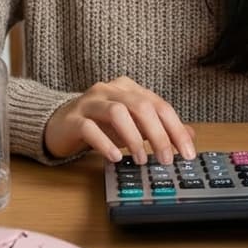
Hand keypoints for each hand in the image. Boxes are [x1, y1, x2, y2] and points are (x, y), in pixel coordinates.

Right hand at [43, 76, 195, 163]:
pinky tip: (114, 157)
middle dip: (158, 134)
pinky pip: (90, 128)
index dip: (176, 129)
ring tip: (141, 159)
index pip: (159, 105)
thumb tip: (190, 135)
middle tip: (166, 159)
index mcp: (128, 88)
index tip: (187, 152)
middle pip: (141, 106)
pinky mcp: (72, 119)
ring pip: (117, 112)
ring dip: (133, 137)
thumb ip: (159, 128)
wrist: (58, 124)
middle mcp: (110, 90)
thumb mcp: (132, 125)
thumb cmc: (99, 124)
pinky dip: (105, 143)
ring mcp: (90, 102)